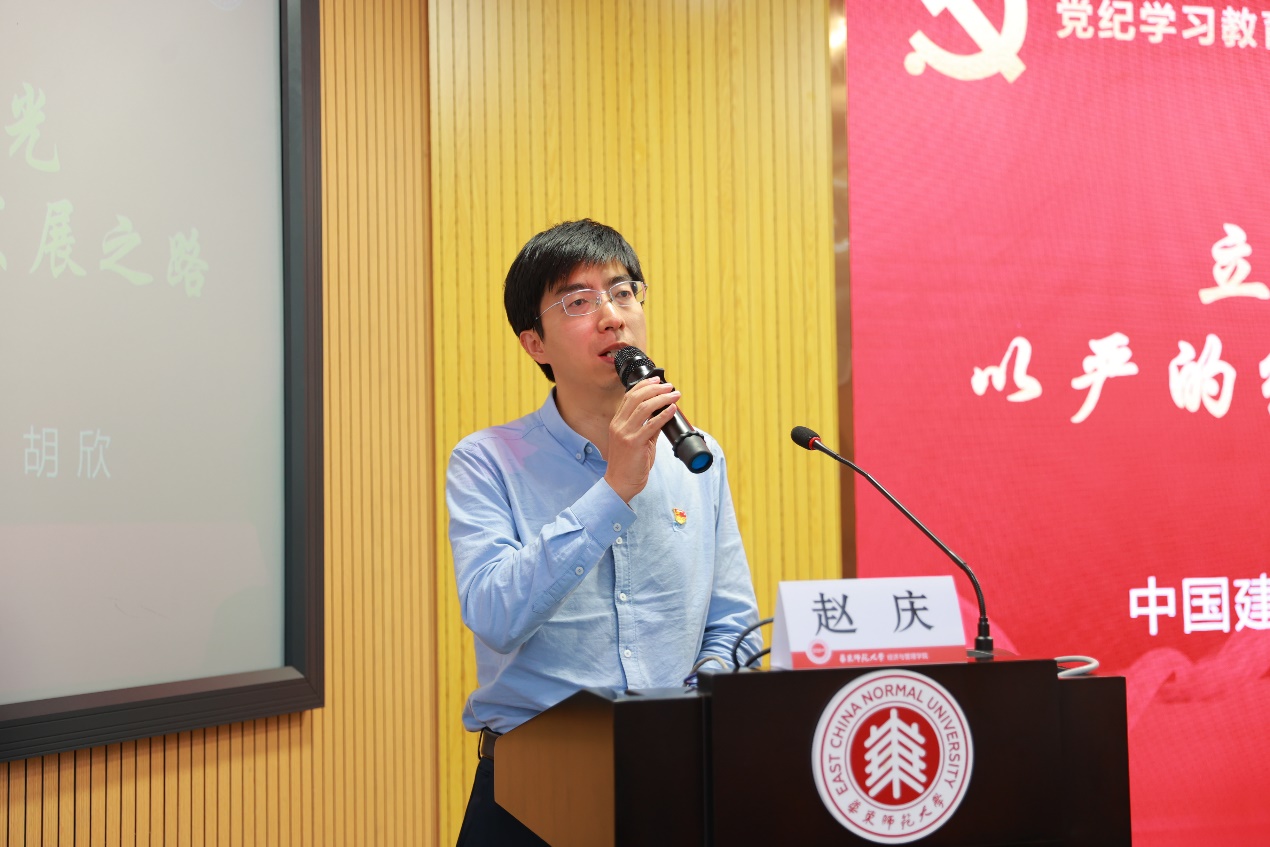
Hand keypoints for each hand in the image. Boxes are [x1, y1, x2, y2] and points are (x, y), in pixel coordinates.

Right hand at [604, 377, 681, 502]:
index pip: (629, 396)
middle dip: (655, 388)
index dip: (644, 385)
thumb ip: (649, 428)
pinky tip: (672, 409)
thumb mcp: (639, 442)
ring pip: (643, 408)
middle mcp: (619, 425)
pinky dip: (663, 415)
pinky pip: (651, 425)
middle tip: (669, 386)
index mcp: (617, 422)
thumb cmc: (630, 465)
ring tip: (674, 395)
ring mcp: (625, 434)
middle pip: (636, 398)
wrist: (620, 484)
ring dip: (661, 398)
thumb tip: (662, 415)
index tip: (657, 380)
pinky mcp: (634, 443)